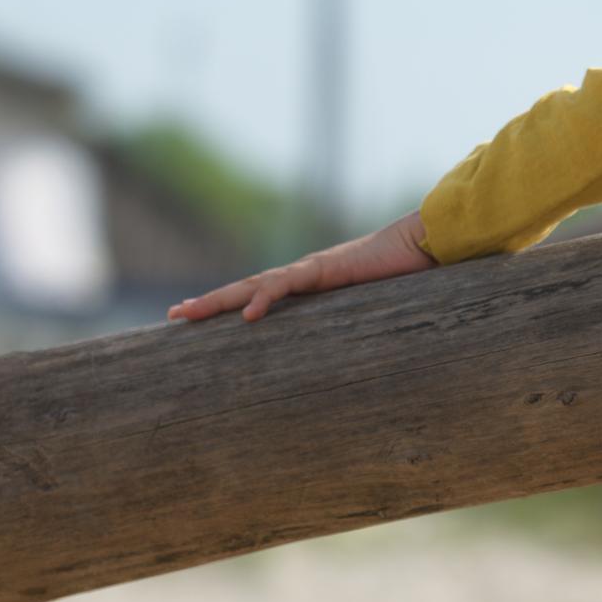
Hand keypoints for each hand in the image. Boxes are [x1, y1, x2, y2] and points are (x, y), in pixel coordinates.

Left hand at [168, 213, 433, 325]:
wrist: (427, 242)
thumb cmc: (408, 274)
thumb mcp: (375, 310)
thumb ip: (360, 326)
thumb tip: (361, 359)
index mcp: (312, 285)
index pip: (262, 295)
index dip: (231, 305)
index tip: (203, 320)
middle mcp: (304, 274)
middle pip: (246, 289)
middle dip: (209, 303)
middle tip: (174, 316)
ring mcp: (311, 269)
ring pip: (254, 286)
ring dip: (218, 300)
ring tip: (187, 314)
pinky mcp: (325, 268)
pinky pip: (287, 285)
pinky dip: (265, 299)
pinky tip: (247, 316)